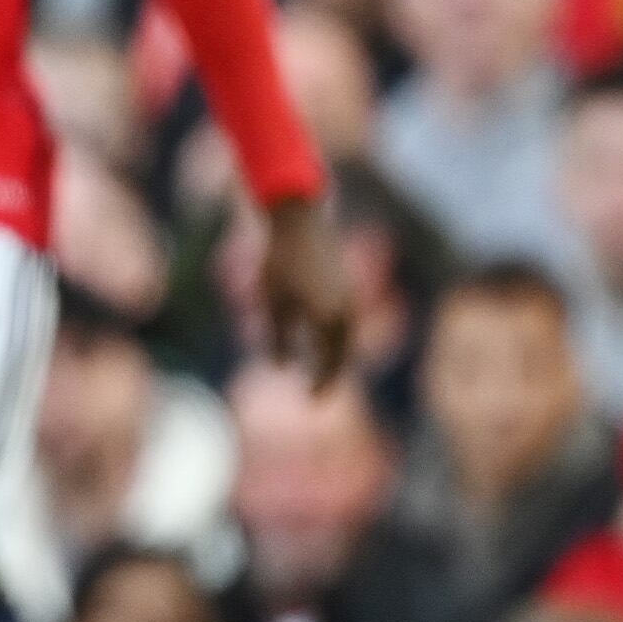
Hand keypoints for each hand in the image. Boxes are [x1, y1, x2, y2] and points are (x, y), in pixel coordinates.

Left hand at [257, 194, 355, 388]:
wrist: (298, 219)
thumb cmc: (279, 260)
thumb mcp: (271, 302)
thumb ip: (277, 338)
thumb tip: (279, 368)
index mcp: (329, 320)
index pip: (329, 364)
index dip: (320, 385)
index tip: (311, 402)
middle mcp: (347, 311)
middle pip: (343, 354)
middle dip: (330, 376)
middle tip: (318, 397)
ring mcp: (351, 296)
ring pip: (347, 338)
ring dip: (335, 357)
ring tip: (321, 372)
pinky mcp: (347, 284)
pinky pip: (346, 321)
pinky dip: (337, 338)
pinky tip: (322, 341)